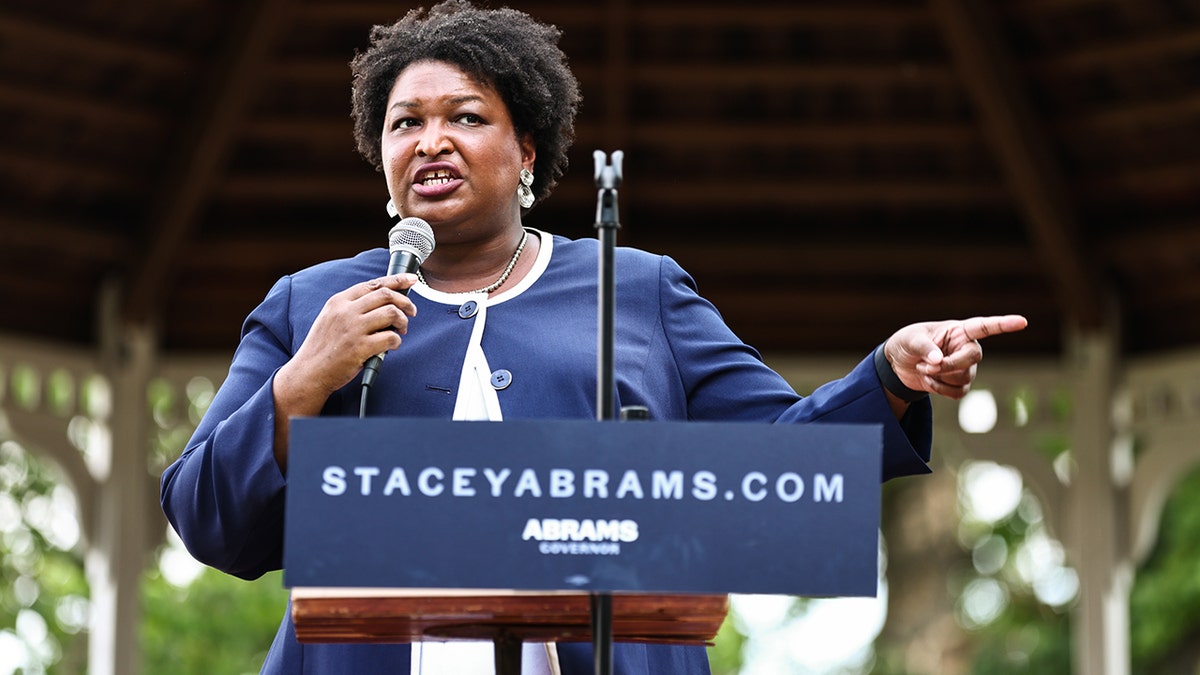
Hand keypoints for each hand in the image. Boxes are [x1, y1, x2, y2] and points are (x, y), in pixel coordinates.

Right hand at [277, 273, 419, 407]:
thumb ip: (352, 307)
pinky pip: (390, 338)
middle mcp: (346, 311)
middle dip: (405, 302)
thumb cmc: (322, 347)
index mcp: (339, 301)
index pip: (373, 284)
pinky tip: (392, 345)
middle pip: (386, 295)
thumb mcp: (330, 318)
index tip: (411, 280)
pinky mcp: (360, 348)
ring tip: (401, 330)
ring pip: (391, 313)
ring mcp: (353, 329)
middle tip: (411, 312)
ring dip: (403, 321)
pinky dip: (396, 341)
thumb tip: (383, 300)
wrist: (309, 372)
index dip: (396, 280)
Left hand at [884, 315, 1027, 399]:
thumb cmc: (906, 343)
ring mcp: (966, 367)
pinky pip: (959, 392)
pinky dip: (941, 390)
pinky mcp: (960, 384)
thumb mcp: (910, 340)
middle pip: (973, 358)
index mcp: (958, 330)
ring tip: (923, 369)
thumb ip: (924, 347)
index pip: (984, 326)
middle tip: (926, 365)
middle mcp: (966, 347)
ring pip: (964, 377)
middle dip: (949, 365)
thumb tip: (938, 360)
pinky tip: (928, 382)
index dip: (1003, 324)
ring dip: (939, 377)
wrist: (899, 365)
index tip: (1022, 322)